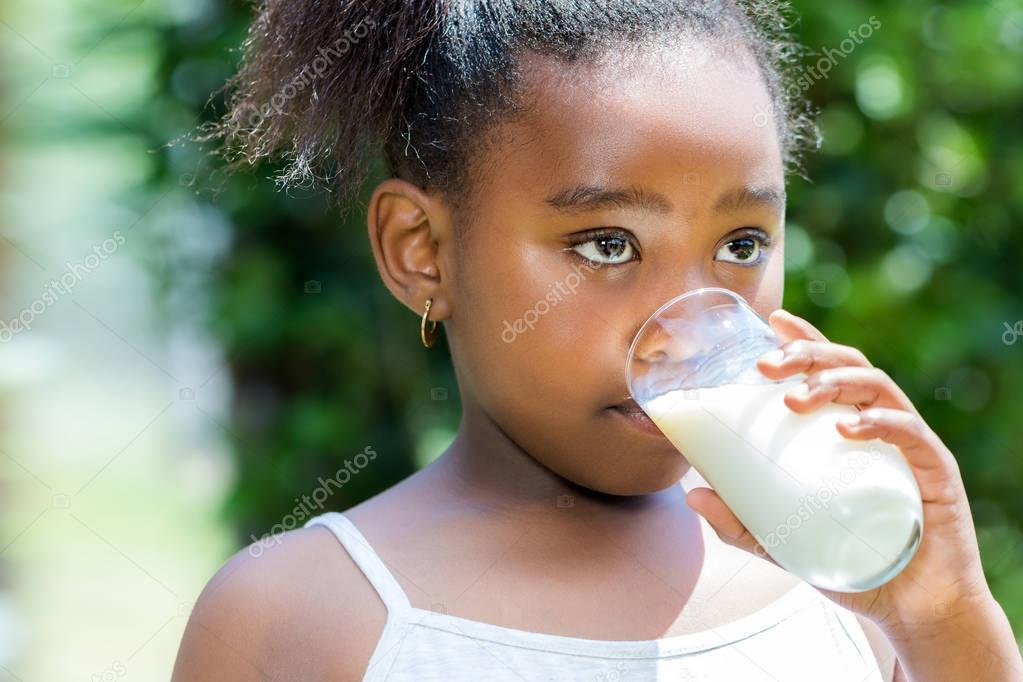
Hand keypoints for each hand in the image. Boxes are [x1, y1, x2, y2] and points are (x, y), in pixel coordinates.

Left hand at [685, 308, 992, 639]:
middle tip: (765, 365)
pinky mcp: (935, 471)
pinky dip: (879, 422)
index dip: (804, 339)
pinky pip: (911, 433)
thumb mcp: (781, 541)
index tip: (772, 321)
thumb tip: (692, 495)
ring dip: (832, 383)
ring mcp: (908, 445)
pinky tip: (847, 428)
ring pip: (876, 386)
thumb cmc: (850, 563)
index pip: (828, 368)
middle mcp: (878, 426)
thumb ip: (740, 522)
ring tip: (794, 398)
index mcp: (846, 429)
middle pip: (847, 366)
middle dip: (806, 355)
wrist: (911, 608)